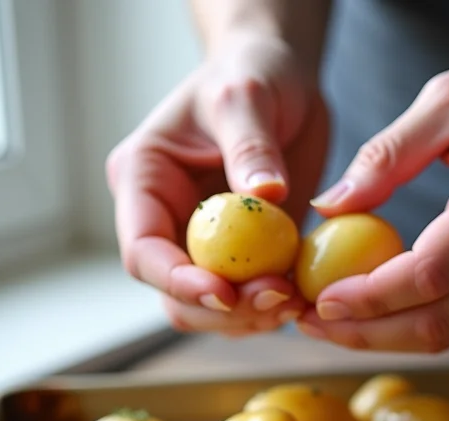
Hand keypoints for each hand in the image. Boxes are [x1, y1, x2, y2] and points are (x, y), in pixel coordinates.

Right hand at [106, 31, 327, 335]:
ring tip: (295, 299)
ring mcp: (206, 244)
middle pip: (175, 296)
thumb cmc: (253, 75)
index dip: (178, 282)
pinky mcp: (246, 255)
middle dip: (224, 309)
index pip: (143, 252)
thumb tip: (266, 196)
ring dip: (251, 317)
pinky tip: (304, 293)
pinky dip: (274, 307)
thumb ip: (251, 148)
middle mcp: (168, 221)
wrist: (282, 83)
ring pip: (212, 310)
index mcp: (145, 183)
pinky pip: (250, 300)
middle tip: (278, 298)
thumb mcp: (248, 98)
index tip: (226, 293)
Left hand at [300, 29, 448, 351]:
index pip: (430, 274)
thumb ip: (386, 156)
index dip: (369, 298)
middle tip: (312, 323)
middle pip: (440, 320)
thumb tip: (328, 208)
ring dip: (390, 337)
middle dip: (368, 333)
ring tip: (335, 324)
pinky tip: (380, 309)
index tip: (318, 300)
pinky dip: (419, 320)